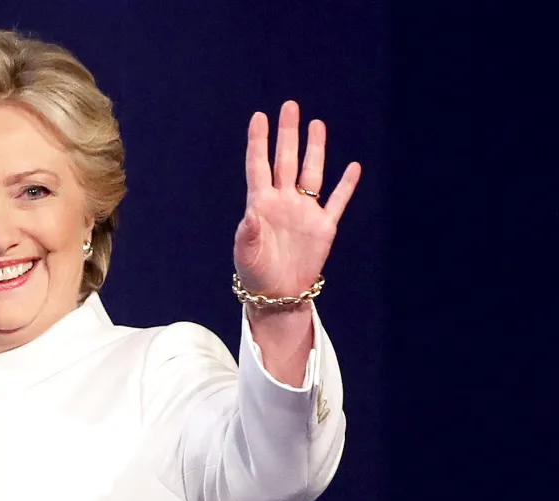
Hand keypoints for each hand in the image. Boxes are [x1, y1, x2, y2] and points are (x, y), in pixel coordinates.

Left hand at [234, 100, 360, 299]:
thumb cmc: (255, 275)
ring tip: (316, 124)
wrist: (278, 295)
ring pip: (311, 173)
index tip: (259, 118)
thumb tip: (250, 215)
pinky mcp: (324, 226)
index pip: (259, 166)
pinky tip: (352, 166)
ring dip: (315, 149)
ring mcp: (304, 211)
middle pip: (286, 161)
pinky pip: (337, 201)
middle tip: (290, 106)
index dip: (259, 142)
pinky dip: (346, 185)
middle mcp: (283, 202)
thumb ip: (248, 234)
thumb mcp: (245, 255)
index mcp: (261, 205)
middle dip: (288, 134)